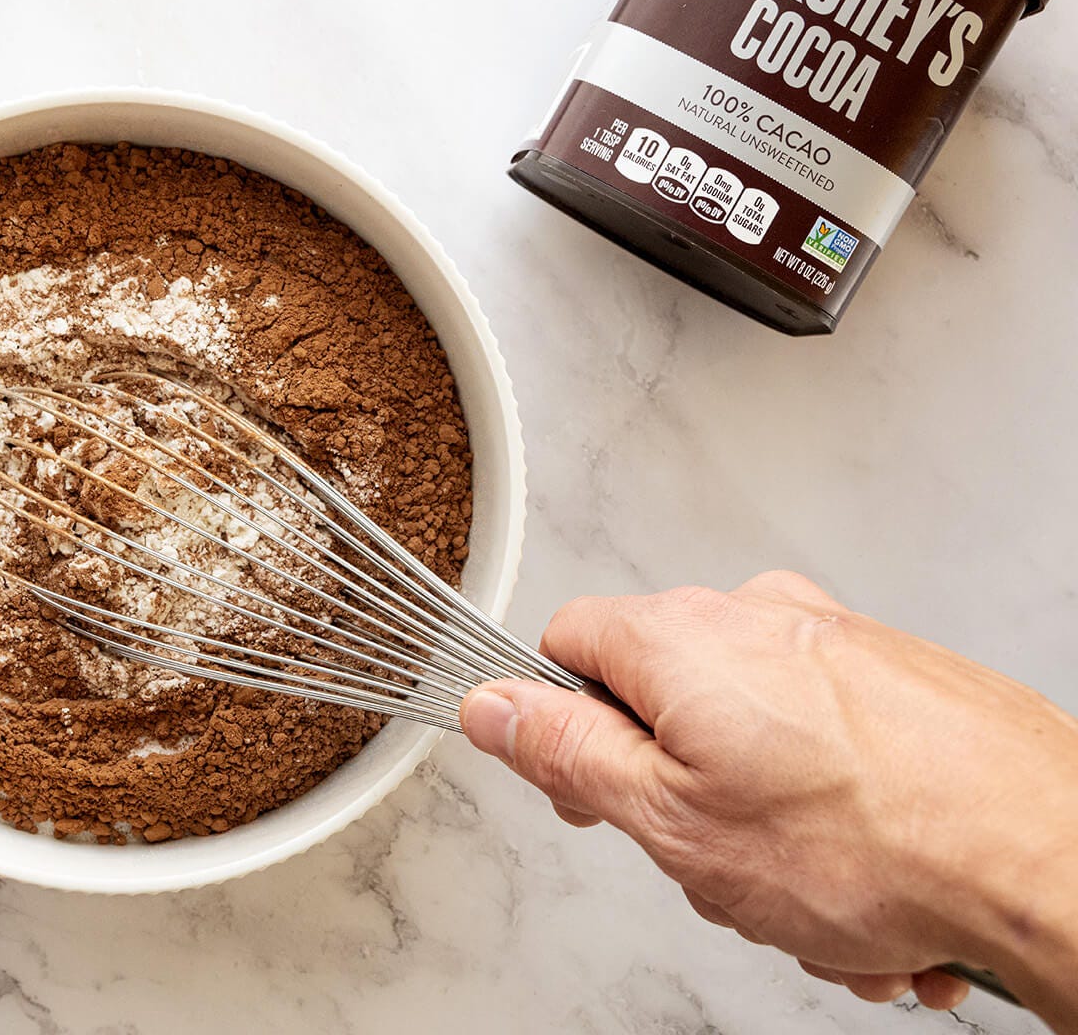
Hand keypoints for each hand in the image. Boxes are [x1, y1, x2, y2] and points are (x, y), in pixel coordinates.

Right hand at [461, 571, 1077, 1028]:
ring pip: (754, 743)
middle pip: (666, 702)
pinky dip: (836, 823)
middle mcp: (762, 617)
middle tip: (713, 864)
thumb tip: (493, 706)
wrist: (1054, 858)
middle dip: (681, 800)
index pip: (566, 644)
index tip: (586, 788)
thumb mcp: (671, 819)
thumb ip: (565, 752)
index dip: (559, 724)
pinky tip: (868, 885)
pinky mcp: (907, 681)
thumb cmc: (878, 845)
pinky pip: (831, 754)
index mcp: (685, 636)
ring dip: (766, 834)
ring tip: (814, 898)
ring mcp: (843, 644)